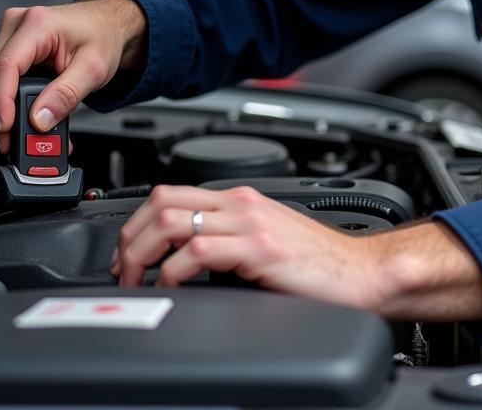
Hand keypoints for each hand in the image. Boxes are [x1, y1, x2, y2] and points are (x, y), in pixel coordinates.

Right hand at [0, 0, 146, 153]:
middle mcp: (18, 24)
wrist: (109, 24)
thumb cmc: (103, 36)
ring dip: (3, 110)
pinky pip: (2, 79)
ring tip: (21, 134)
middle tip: (11, 140)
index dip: (1, 101)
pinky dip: (10, 102)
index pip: (6, 66)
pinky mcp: (13, 48)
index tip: (6, 127)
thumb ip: (67, 95)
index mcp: (37, 24)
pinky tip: (22, 118)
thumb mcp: (94, 69)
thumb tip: (40, 119)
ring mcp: (12, 35)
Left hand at [110, 184, 388, 308]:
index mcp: (240, 199)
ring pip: (171, 222)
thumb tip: (181, 262)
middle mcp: (242, 203)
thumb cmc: (316, 265)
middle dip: (129, 237)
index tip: (126, 255)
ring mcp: (249, 223)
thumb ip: (227, 242)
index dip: (136, 224)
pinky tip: (172, 288)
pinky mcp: (259, 248)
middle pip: (161, 201)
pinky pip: (198, 251)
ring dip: (141, 254)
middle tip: (123, 270)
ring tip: (138, 281)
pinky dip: (172, 271)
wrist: (359, 273)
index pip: (170, 194)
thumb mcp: (262, 244)